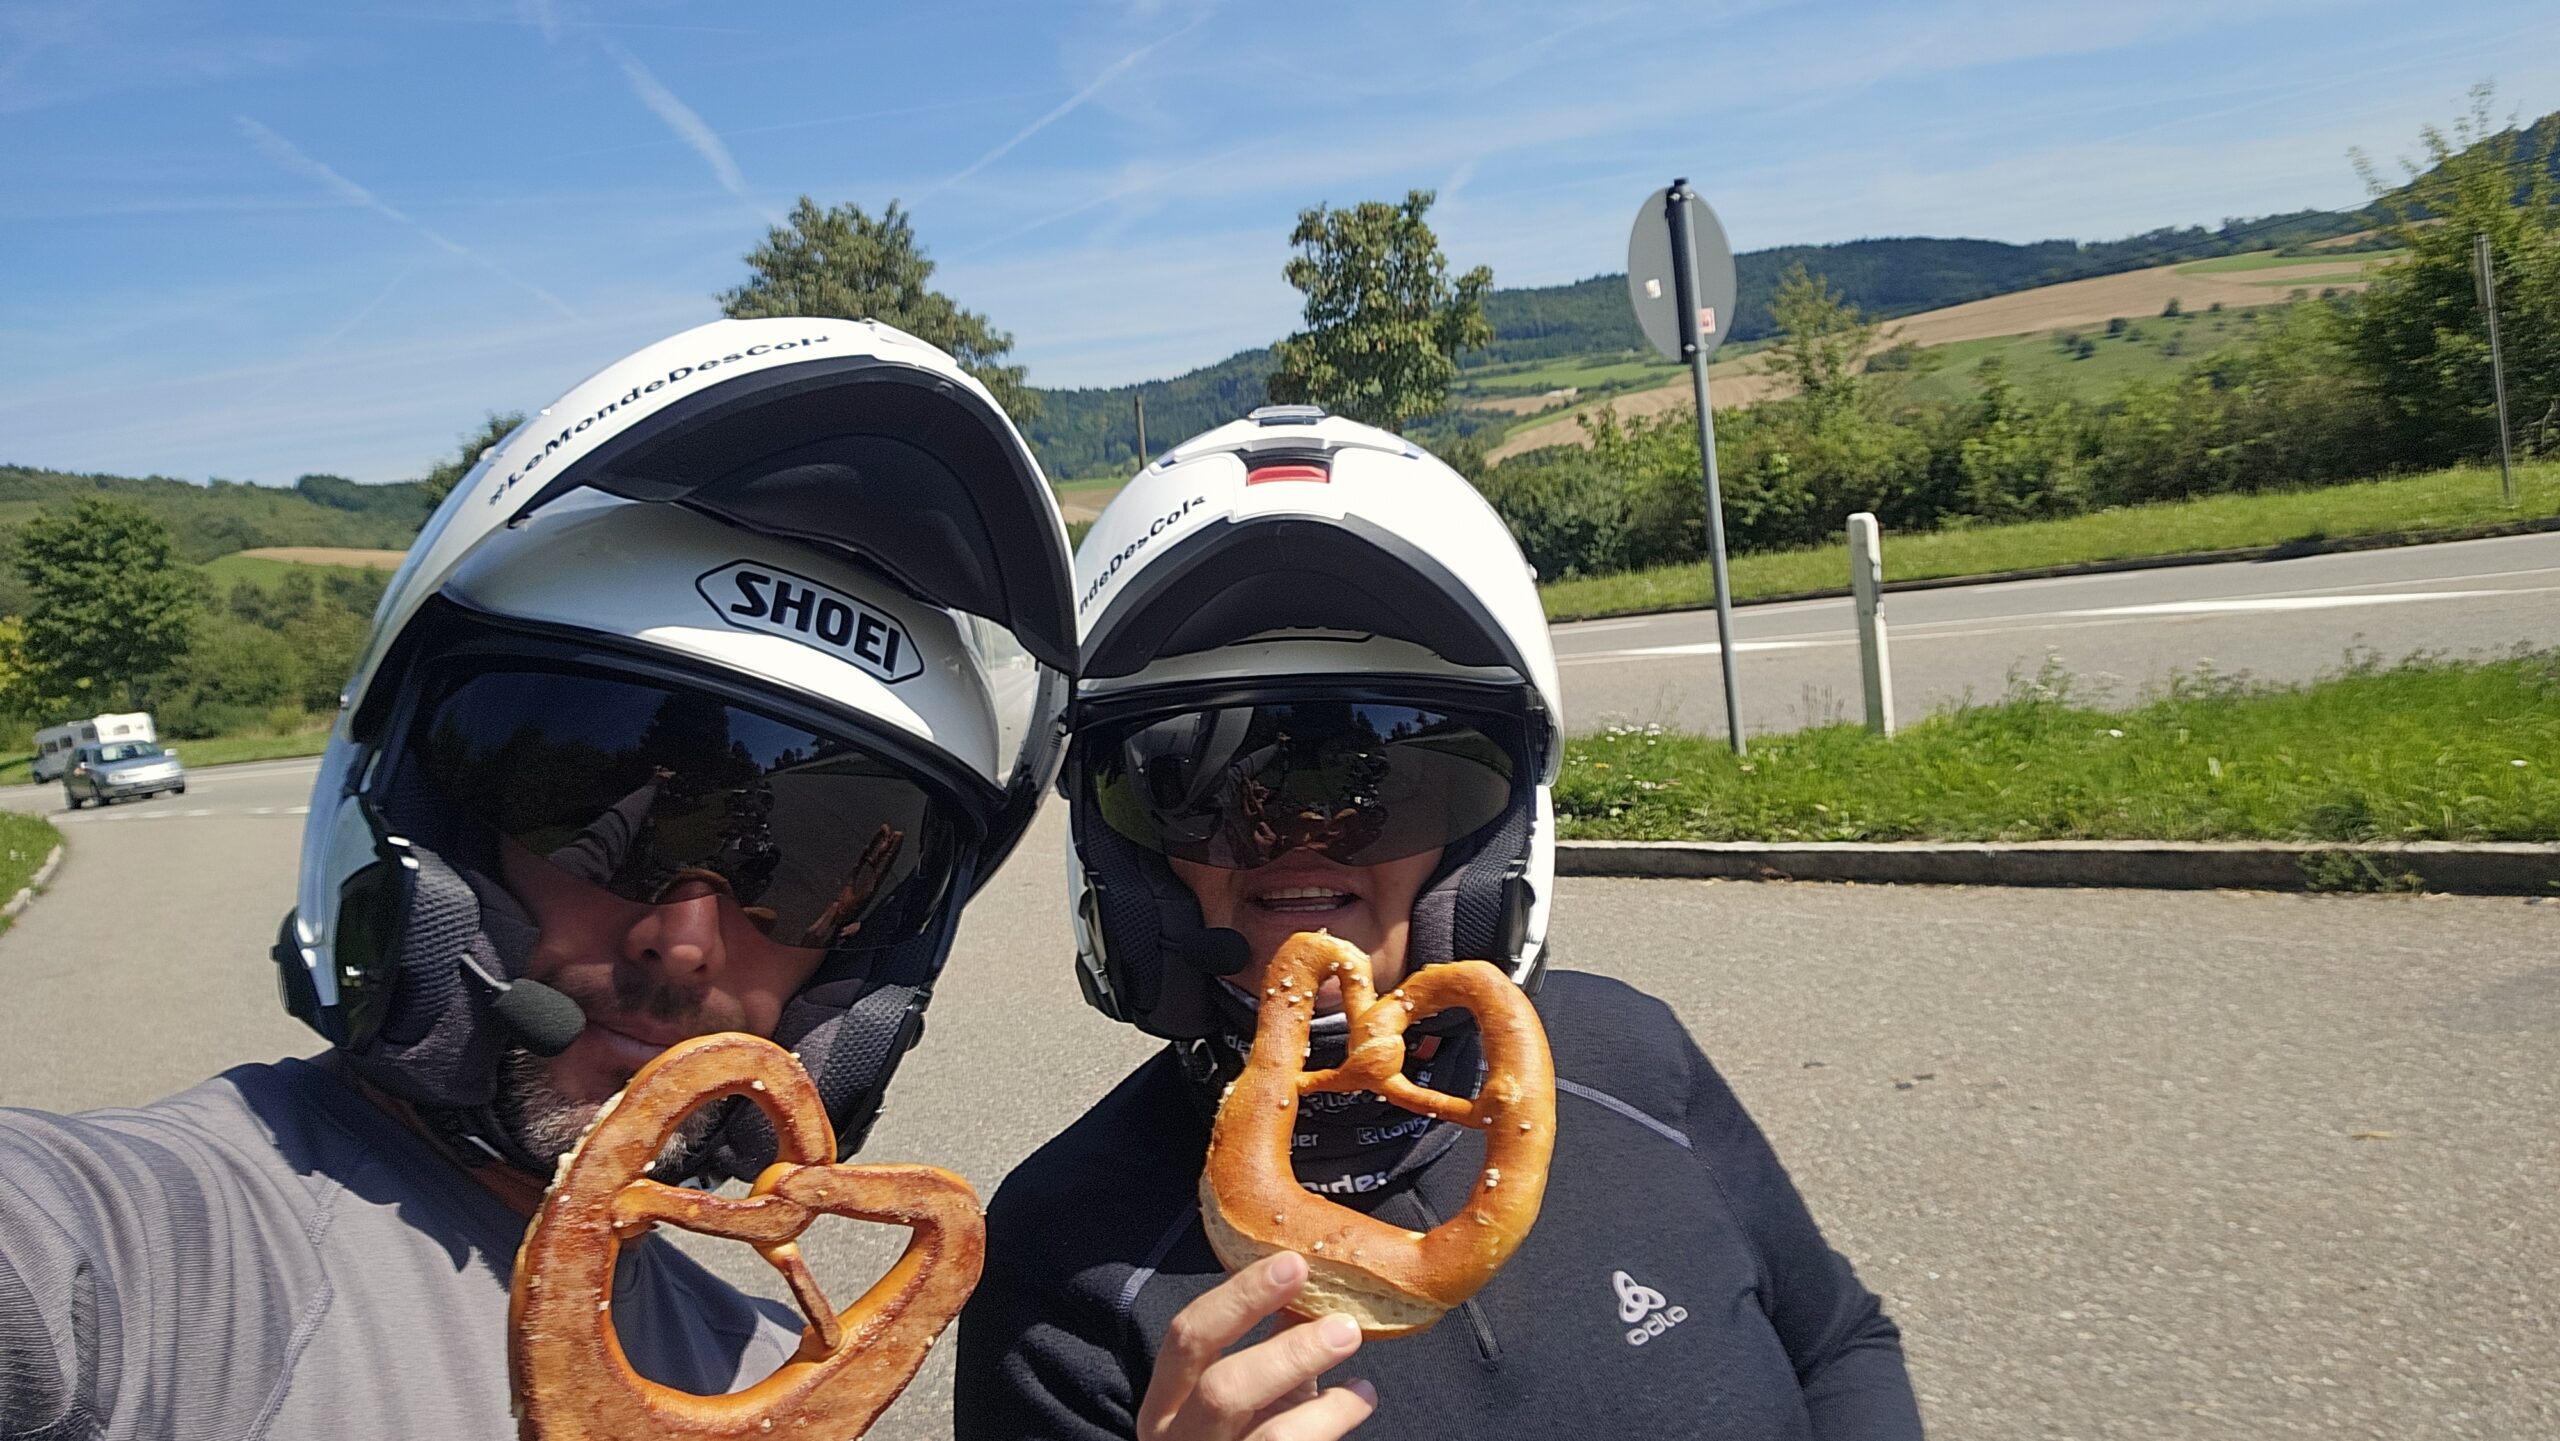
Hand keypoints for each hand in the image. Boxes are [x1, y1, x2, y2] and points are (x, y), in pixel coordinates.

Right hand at [1138, 1252, 1378, 1440]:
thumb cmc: (1243, 1431)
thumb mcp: (1246, 1389)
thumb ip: (1270, 1344)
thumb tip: (1314, 1285)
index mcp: (1166, 1401)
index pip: (1188, 1336)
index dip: (1240, 1296)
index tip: (1294, 1265)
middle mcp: (1181, 1437)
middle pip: (1223, 1390)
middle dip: (1289, 1352)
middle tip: (1344, 1325)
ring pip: (1273, 1436)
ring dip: (1327, 1404)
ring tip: (1362, 1379)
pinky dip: (1337, 1422)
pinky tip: (1359, 1401)